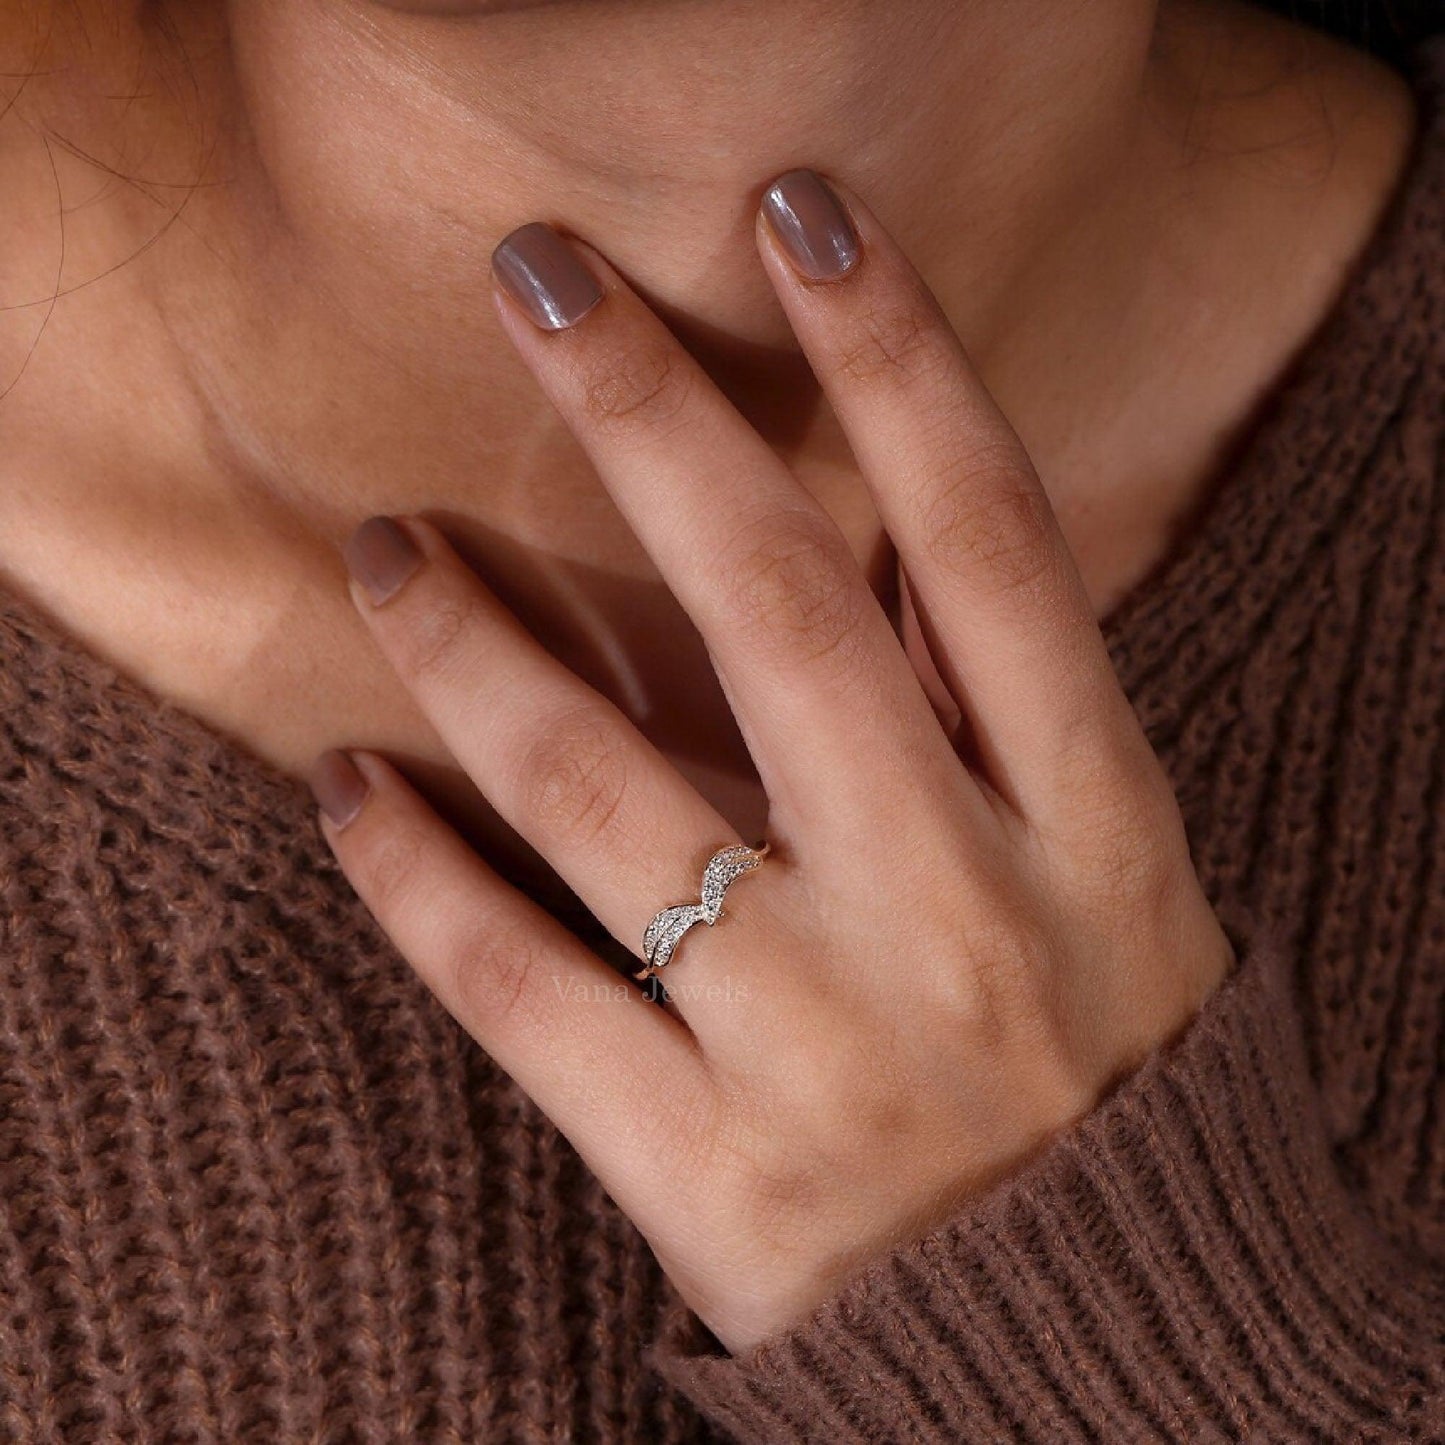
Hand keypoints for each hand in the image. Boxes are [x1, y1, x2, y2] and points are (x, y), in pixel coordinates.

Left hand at [310, 169, 1233, 1354]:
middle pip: (781, 614)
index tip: (804, 216)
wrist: (1095, 1338)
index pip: (987, 542)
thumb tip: (882, 516)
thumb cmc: (1101, 1069)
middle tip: (539, 283)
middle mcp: (954, 909)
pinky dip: (414, 882)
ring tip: (382, 549)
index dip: (900, 361)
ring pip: (603, 798)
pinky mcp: (701, 1164)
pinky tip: (347, 792)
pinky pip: (522, 990)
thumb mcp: (1114, 879)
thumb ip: (1005, 709)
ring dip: (473, 650)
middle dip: (658, 420)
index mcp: (1088, 827)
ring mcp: (818, 1041)